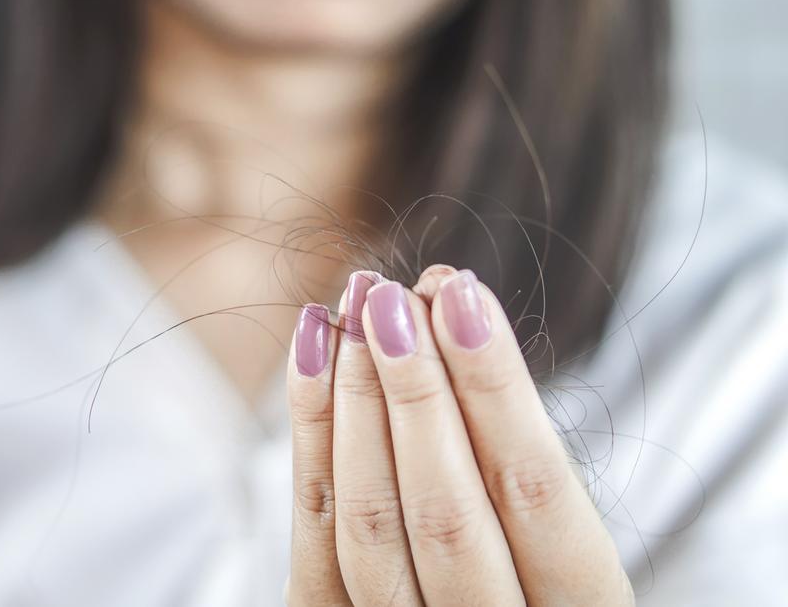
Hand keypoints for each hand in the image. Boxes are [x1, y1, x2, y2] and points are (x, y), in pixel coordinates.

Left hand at [285, 265, 631, 604]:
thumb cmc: (527, 574)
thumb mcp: (557, 538)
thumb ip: (517, 458)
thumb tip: (457, 314)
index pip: (536, 493)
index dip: (496, 390)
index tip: (463, 296)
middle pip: (447, 513)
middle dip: (416, 390)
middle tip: (392, 296)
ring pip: (372, 526)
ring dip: (357, 401)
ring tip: (355, 309)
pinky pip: (318, 539)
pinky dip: (313, 437)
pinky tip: (312, 355)